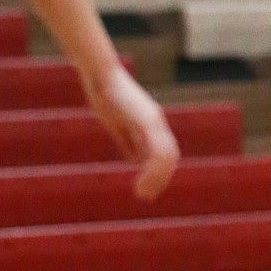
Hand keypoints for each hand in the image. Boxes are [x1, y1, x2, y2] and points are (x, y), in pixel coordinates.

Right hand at [83, 61, 179, 199]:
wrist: (100, 73)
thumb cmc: (105, 94)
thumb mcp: (117, 122)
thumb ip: (128, 140)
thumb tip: (137, 161)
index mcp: (150, 123)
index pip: (164, 152)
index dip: (158, 172)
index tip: (146, 188)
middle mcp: (156, 122)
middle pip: (170, 156)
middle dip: (161, 179)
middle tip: (146, 196)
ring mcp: (153, 121)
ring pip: (167, 156)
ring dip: (157, 178)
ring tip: (142, 194)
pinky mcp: (146, 121)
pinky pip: (157, 149)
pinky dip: (152, 170)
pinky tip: (140, 182)